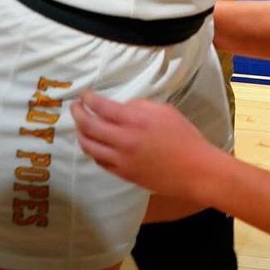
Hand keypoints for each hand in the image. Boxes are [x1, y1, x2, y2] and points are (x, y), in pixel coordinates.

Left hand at [72, 91, 216, 198]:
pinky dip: (93, 150)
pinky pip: (99, 161)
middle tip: (75, 106)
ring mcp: (120, 160)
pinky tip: (95, 144)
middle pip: (88, 127)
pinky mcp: (123, 174)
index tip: (85, 94)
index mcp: (135, 121)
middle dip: (77, 113)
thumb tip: (122, 109)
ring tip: (81, 126)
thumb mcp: (165, 110)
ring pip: (89, 147)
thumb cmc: (184, 137)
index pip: (101, 107)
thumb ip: (139, 106)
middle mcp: (123, 141)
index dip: (88, 99)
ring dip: (80, 134)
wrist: (194, 170)